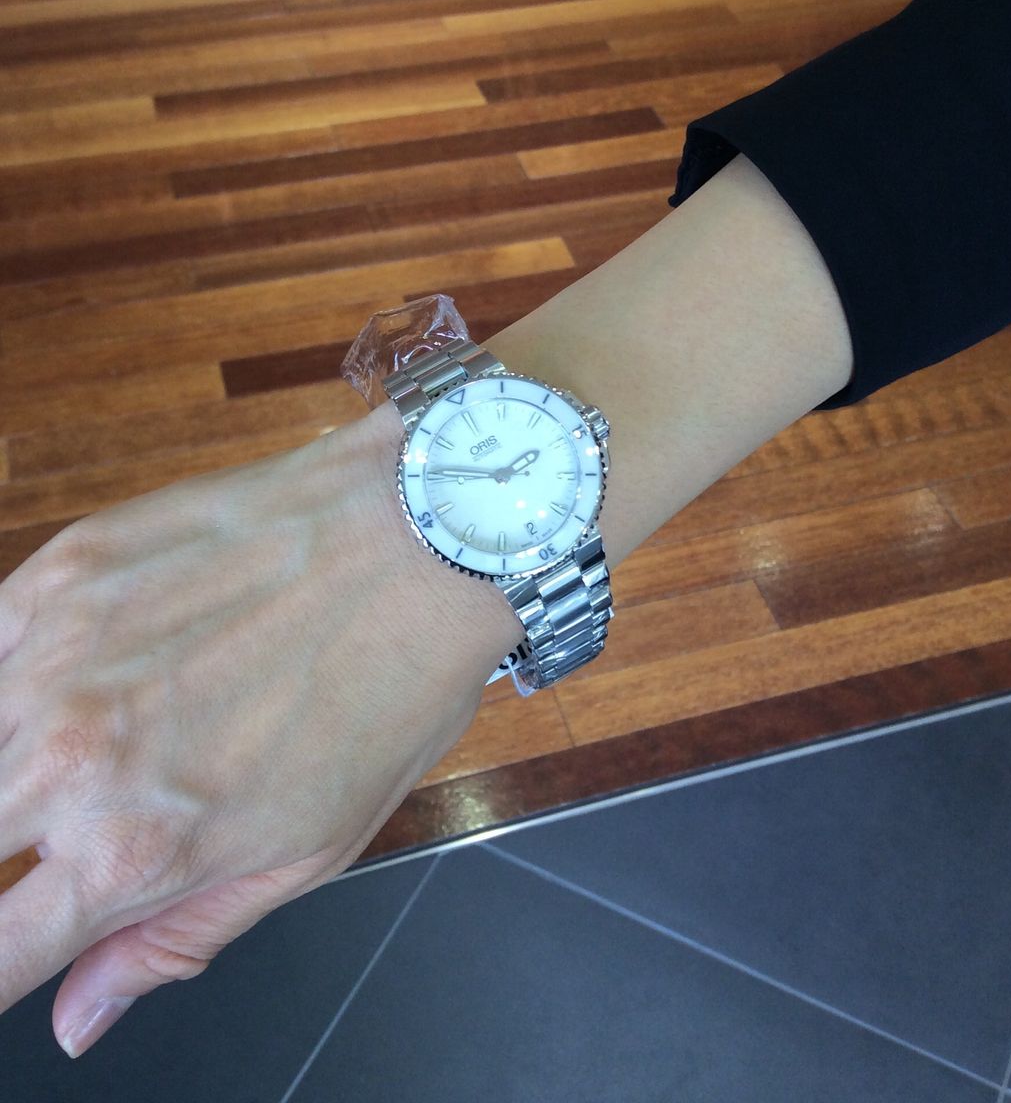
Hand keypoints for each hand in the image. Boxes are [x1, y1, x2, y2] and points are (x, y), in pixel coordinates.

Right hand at [0, 402, 522, 1057]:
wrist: (417, 543)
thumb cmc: (388, 694)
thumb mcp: (308, 854)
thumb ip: (175, 939)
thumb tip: (78, 1020)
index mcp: (133, 852)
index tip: (16, 942)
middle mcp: (69, 762)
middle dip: (9, 853)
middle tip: (76, 823)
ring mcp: (54, 658)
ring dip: (13, 764)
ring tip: (106, 738)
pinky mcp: (61, 573)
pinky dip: (14, 677)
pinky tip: (72, 674)